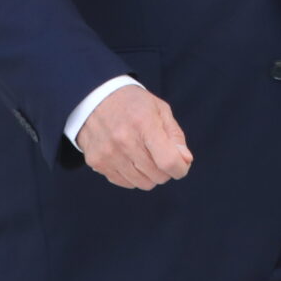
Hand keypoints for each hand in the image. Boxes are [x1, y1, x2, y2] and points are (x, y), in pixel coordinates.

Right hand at [75, 84, 192, 189]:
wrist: (95, 96)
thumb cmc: (133, 103)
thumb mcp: (160, 109)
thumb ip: (175, 136)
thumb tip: (185, 161)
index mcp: (143, 123)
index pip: (168, 161)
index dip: (180, 168)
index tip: (181, 165)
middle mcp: (124, 140)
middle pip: (157, 176)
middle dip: (165, 170)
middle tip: (160, 155)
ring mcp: (108, 153)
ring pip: (142, 183)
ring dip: (148, 174)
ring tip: (143, 155)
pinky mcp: (96, 161)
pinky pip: (124, 182)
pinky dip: (131, 175)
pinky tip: (128, 158)